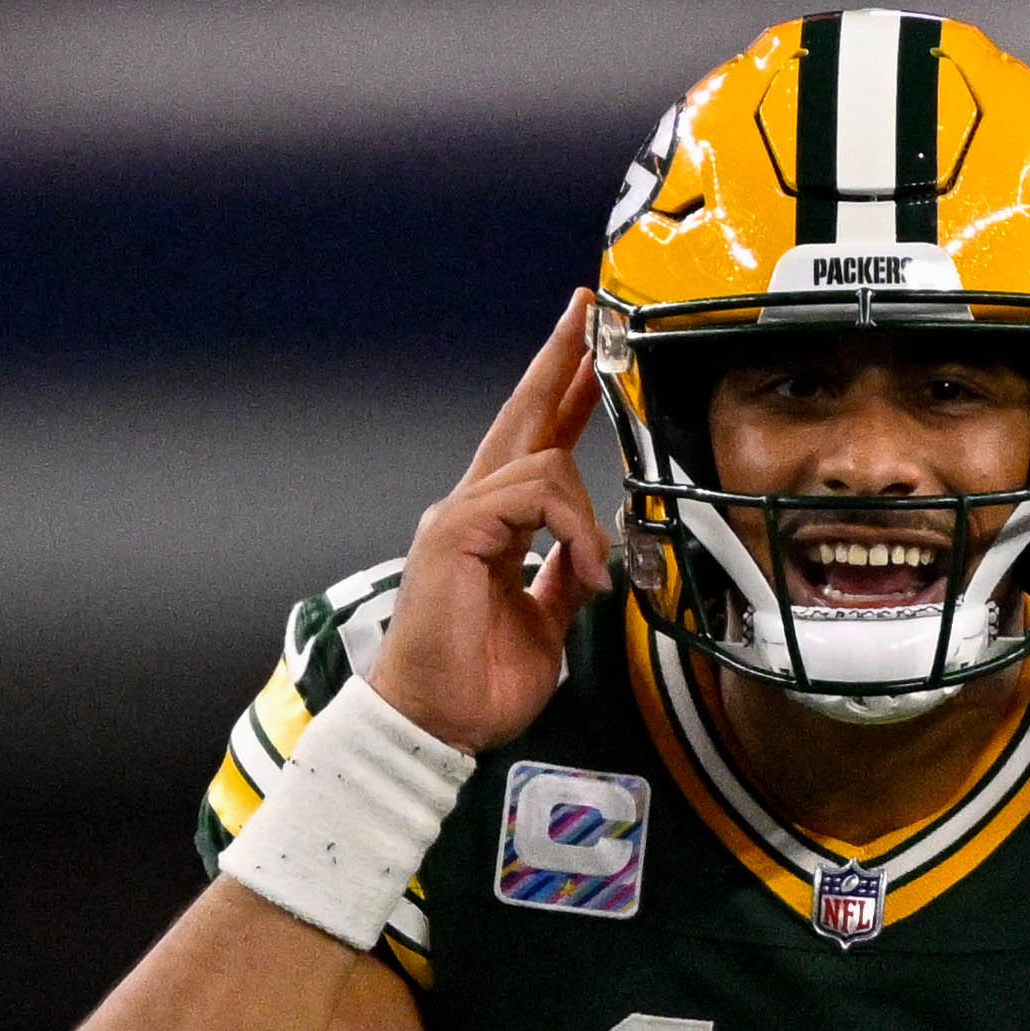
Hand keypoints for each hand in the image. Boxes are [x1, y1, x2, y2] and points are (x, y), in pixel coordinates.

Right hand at [375, 310, 610, 752]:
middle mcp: (472, 507)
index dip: (565, 395)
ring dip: (585, 517)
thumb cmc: (477, 684)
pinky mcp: (455, 529)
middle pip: (522, 414)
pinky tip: (579, 570)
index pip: (536, 443)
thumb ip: (562, 578)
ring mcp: (459, 513)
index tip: (591, 350)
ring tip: (592, 574)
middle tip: (589, 307)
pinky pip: (532, 495)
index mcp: (494, 525)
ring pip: (544, 463)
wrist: (437, 722)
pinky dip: (569, 529)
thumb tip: (591, 558)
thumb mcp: (545, 622)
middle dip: (560, 357)